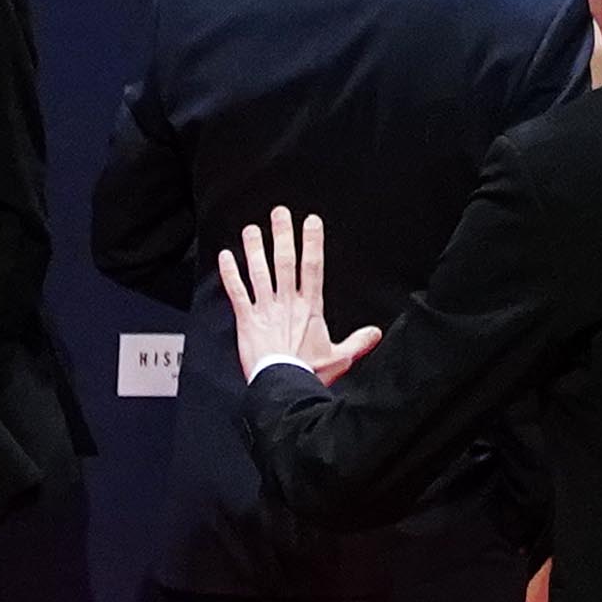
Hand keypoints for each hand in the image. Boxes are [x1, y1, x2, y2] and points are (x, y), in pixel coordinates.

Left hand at [221, 209, 378, 387]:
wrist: (283, 387)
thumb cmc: (308, 374)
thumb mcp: (339, 358)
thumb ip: (357, 342)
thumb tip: (375, 333)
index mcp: (310, 308)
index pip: (313, 267)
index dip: (312, 242)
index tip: (311, 222)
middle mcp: (287, 303)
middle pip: (285, 262)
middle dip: (283, 236)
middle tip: (280, 213)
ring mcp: (266, 310)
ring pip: (260, 273)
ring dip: (255, 249)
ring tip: (251, 230)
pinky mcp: (247, 321)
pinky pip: (237, 293)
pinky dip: (230, 275)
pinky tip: (225, 258)